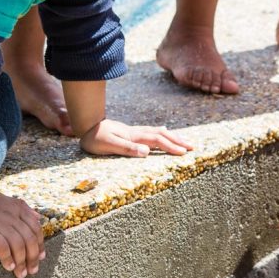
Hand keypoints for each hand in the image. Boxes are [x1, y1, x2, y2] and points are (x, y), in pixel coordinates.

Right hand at [0, 190, 44, 277]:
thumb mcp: (3, 198)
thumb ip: (21, 207)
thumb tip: (37, 217)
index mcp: (17, 207)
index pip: (35, 227)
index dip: (40, 243)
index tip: (41, 256)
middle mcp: (11, 215)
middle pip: (29, 239)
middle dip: (33, 257)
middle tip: (32, 271)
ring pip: (18, 244)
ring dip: (22, 262)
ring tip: (21, 274)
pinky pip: (1, 246)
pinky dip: (7, 258)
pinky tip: (9, 267)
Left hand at [79, 119, 193, 156]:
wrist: (86, 124)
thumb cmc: (94, 138)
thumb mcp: (108, 145)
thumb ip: (127, 148)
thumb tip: (147, 152)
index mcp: (134, 136)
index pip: (157, 141)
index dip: (171, 146)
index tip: (183, 153)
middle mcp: (137, 132)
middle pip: (162, 134)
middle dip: (178, 141)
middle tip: (192, 147)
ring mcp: (135, 131)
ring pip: (158, 132)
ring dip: (173, 136)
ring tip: (184, 142)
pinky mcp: (131, 132)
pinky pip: (152, 131)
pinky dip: (163, 132)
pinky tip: (165, 131)